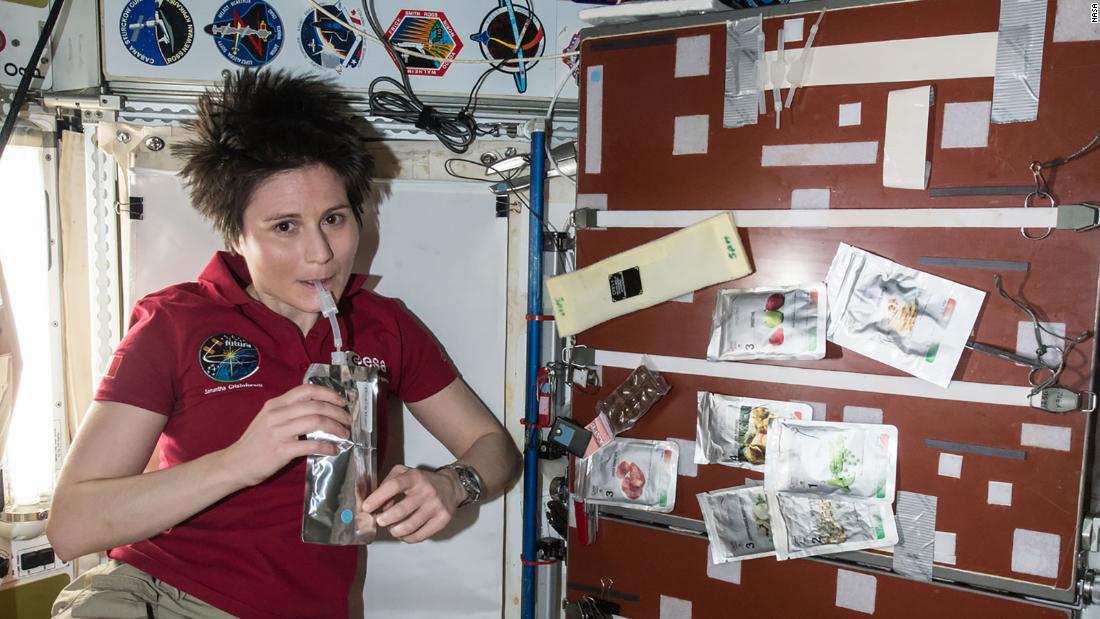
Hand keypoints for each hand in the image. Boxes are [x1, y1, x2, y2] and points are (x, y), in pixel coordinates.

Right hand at [223, 384, 350, 486]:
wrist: (235, 464)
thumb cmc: (255, 443)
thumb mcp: (268, 419)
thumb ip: (289, 411)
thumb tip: (318, 409)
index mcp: (275, 404)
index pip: (306, 390)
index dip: (328, 393)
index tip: (341, 401)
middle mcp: (277, 414)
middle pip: (316, 406)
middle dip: (337, 412)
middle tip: (348, 420)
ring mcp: (279, 432)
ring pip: (316, 421)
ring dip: (336, 427)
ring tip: (344, 434)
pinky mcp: (281, 450)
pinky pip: (311, 445)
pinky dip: (327, 446)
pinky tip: (334, 449)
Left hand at [361, 465, 461, 542]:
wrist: (450, 487)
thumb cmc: (422, 482)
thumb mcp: (404, 473)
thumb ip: (386, 484)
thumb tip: (372, 503)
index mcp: (414, 477)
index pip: (393, 486)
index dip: (377, 498)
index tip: (366, 507)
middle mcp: (426, 491)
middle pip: (400, 511)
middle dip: (384, 519)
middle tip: (380, 521)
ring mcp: (436, 506)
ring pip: (409, 527)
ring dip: (395, 531)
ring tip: (392, 528)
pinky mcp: (442, 520)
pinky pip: (419, 536)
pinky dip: (407, 538)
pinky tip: (404, 534)